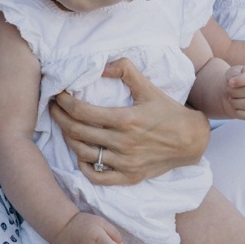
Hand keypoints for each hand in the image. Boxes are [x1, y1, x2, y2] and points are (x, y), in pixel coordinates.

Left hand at [50, 57, 210, 184]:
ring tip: (65, 127)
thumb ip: (126, 71)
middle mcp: (122, 143)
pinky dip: (84, 166)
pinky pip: (97, 176)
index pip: (82, 112)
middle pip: (77, 132)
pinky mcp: (128, 177)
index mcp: (125, 119)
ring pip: (83, 153)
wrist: (191, 141)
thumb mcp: (149, 88)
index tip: (58, 95)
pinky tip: (81, 154)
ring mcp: (124, 163)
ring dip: (68, 139)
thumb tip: (102, 66)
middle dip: (59, 118)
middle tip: (53, 108)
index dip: (64, 103)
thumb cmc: (169, 112)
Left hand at [224, 64, 244, 119]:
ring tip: (231, 99)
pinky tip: (236, 108)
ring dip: (235, 102)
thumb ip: (233, 74)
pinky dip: (239, 113)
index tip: (230, 82)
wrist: (231, 94)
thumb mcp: (231, 73)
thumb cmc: (233, 81)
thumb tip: (232, 82)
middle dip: (234, 92)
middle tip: (228, 91)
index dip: (239, 80)